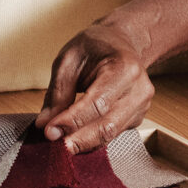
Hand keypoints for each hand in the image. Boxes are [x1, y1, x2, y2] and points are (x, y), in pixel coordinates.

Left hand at [35, 16, 155, 154]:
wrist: (121, 42)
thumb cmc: (95, 46)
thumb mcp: (69, 59)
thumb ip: (58, 92)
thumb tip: (45, 123)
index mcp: (125, 68)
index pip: (98, 103)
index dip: (72, 121)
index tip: (49, 131)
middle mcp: (140, 89)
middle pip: (108, 126)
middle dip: (78, 140)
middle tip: (54, 146)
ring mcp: (141, 105)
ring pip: (110, 135)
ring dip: (83, 143)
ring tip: (59, 143)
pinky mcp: (137, 118)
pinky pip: (112, 135)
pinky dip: (91, 140)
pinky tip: (75, 136)